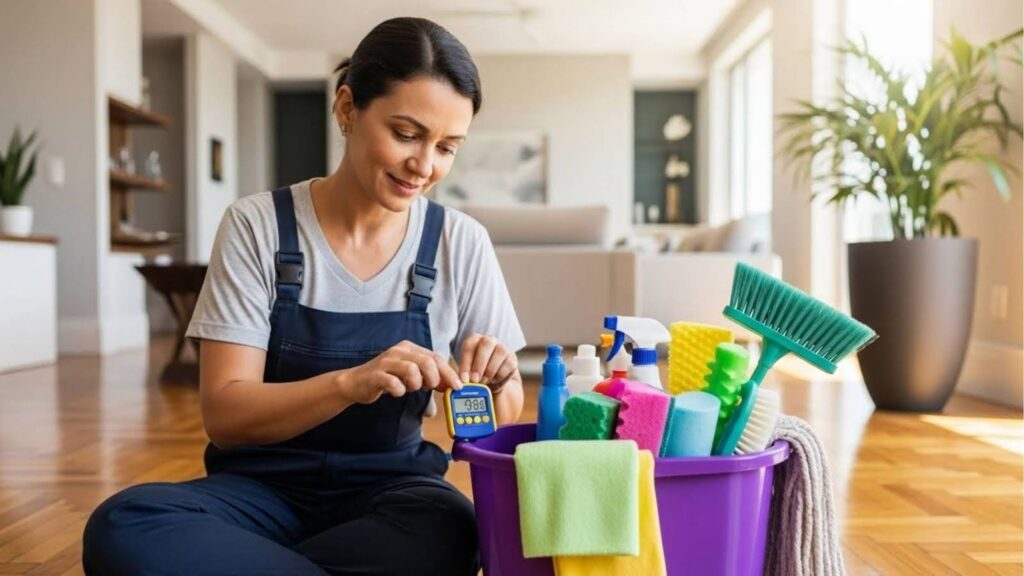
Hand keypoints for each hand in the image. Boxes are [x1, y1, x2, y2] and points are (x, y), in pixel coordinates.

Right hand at [337, 341, 460, 404]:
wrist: (356, 383)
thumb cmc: (387, 379)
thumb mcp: (411, 376)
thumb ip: (430, 379)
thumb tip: (451, 387)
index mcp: (410, 348)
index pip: (436, 357)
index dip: (449, 373)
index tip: (457, 386)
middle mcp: (399, 351)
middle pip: (427, 362)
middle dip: (434, 379)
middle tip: (429, 388)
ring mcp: (386, 362)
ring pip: (412, 370)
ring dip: (416, 384)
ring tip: (410, 388)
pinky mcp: (375, 375)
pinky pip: (393, 383)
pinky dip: (399, 390)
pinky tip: (397, 392)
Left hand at [459, 334, 518, 392]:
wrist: (492, 381)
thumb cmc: (475, 375)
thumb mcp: (466, 374)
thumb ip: (463, 375)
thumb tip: (459, 383)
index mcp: (473, 340)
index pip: (469, 345)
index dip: (466, 362)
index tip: (464, 379)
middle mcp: (488, 340)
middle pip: (486, 344)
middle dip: (479, 364)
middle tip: (475, 380)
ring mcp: (502, 347)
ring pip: (500, 352)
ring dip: (490, 370)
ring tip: (483, 382)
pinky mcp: (512, 358)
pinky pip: (508, 364)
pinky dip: (500, 375)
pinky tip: (493, 381)